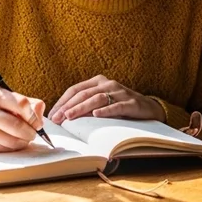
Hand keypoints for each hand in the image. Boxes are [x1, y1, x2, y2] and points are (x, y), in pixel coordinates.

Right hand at [0, 88, 45, 151]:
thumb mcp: (6, 98)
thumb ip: (27, 103)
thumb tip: (41, 110)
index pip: (22, 104)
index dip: (34, 117)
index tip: (37, 123)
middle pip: (18, 126)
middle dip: (31, 132)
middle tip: (33, 133)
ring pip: (12, 140)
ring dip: (24, 142)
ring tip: (24, 138)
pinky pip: (5, 149)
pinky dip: (13, 147)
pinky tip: (12, 142)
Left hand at [48, 75, 165, 123]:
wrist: (148, 108)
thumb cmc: (120, 106)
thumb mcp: (102, 103)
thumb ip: (86, 106)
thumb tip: (63, 118)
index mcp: (98, 81)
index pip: (76, 89)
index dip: (63, 101)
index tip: (52, 115)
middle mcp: (108, 84)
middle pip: (84, 94)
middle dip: (68, 107)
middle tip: (57, 119)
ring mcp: (120, 92)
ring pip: (97, 98)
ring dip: (82, 108)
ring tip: (70, 116)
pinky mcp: (131, 102)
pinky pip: (117, 105)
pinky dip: (106, 110)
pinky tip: (97, 115)